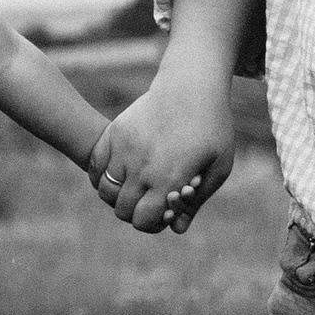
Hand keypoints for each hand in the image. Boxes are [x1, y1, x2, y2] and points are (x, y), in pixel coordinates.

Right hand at [92, 82, 236, 231]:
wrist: (191, 86)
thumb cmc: (211, 127)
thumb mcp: (218, 167)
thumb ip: (197, 201)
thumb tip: (176, 228)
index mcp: (169, 179)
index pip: (143, 220)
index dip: (152, 223)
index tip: (162, 213)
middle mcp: (142, 167)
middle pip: (123, 209)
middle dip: (136, 211)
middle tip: (149, 199)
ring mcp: (124, 149)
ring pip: (105, 190)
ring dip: (118, 194)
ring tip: (135, 185)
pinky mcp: (114, 133)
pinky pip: (96, 166)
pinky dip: (103, 175)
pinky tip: (121, 171)